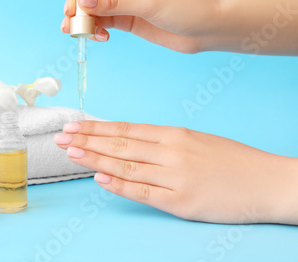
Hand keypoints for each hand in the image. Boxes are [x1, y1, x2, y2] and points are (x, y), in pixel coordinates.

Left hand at [54, 120, 297, 223]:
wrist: (266, 181)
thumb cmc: (231, 160)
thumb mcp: (195, 140)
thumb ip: (162, 141)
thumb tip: (128, 142)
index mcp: (174, 134)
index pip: (126, 129)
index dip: (96, 128)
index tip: (74, 125)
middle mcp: (171, 151)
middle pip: (120, 145)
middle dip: (87, 140)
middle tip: (60, 137)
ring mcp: (175, 176)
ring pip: (127, 165)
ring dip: (95, 158)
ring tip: (71, 153)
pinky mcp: (182, 201)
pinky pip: (144, 192)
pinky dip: (119, 185)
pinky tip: (99, 178)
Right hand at [61, 0, 220, 53]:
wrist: (205, 29)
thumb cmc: (185, 6)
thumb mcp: (147, 3)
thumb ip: (112, 3)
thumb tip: (82, 3)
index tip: (70, 10)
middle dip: (79, 9)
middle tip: (71, 27)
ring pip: (93, 7)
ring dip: (85, 21)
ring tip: (83, 35)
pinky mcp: (125, 16)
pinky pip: (102, 20)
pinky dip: (96, 29)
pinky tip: (100, 37)